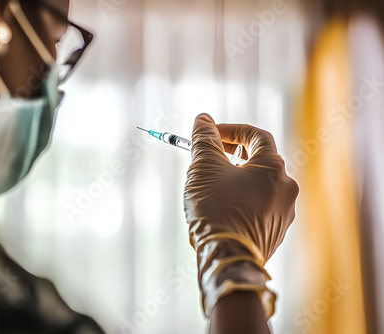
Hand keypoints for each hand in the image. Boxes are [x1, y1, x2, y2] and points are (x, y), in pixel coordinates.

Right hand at [184, 113, 298, 317]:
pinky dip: (241, 199)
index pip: (256, 136)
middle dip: (232, 154)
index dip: (231, 130)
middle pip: (259, 160)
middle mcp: (286, 188)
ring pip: (258, 186)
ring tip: (211, 185)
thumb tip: (203, 120)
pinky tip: (221, 208)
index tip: (209, 133)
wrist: (227, 260)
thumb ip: (205, 139)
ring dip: (236, 179)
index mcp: (274, 168)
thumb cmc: (217, 210)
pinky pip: (258, 206)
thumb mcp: (205, 168)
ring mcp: (283, 213)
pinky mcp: (274, 233)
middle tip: (209, 157)